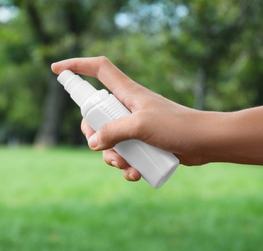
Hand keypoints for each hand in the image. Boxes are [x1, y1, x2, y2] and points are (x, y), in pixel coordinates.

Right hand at [51, 56, 212, 180]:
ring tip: (125, 165)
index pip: (98, 69)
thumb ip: (113, 132)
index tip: (57, 70)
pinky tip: (135, 174)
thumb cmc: (177, 126)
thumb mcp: (140, 126)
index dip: (76, 65)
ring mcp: (135, 126)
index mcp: (127, 93)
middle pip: (96, 115)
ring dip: (112, 157)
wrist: (205, 142)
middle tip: (101, 146)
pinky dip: (126, 167)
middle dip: (93, 134)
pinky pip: (125, 155)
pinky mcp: (143, 143)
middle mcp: (128, 107)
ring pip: (109, 140)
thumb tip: (93, 143)